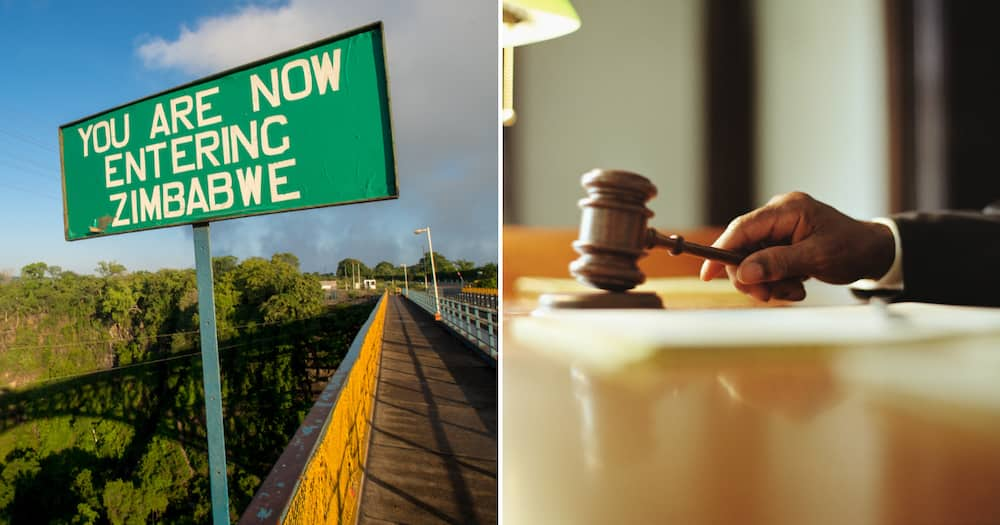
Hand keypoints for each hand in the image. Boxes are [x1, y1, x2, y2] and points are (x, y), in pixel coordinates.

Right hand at [699, 192, 894, 301]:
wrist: (874, 252)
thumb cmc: (852, 248)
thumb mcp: (816, 258)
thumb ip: (778, 263)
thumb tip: (743, 272)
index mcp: (787, 210)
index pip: (742, 229)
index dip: (721, 251)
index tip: (708, 274)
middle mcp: (778, 215)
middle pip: (743, 248)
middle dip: (753, 276)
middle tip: (769, 295)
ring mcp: (779, 229)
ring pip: (753, 261)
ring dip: (768, 282)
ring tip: (794, 290)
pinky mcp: (781, 242)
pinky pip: (765, 264)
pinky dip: (776, 280)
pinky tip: (796, 285)